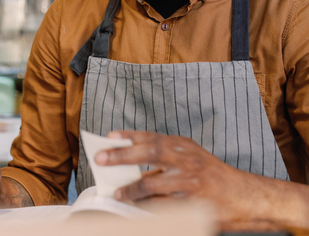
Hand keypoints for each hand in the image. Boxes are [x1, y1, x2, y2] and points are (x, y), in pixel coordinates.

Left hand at [94, 131, 258, 224]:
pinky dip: (150, 208)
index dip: (129, 136)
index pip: (151, 137)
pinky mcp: (194, 203)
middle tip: (101, 159)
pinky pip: (166, 206)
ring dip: (132, 188)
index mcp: (184, 145)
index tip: (109, 136)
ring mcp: (191, 181)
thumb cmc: (213, 176)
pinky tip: (138, 210)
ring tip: (118, 194)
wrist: (246, 197)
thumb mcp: (191, 157)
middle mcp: (186, 159)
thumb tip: (133, 164)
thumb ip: (166, 158)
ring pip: (153, 182)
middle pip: (149, 152)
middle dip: (122, 155)